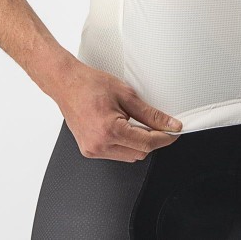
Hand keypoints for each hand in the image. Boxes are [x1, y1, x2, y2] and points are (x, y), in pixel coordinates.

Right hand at [52, 59, 182, 162]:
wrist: (66, 83)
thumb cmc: (91, 84)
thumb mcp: (126, 94)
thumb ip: (151, 114)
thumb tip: (170, 124)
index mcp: (110, 130)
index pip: (147, 143)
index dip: (165, 137)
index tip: (174, 131)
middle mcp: (99, 145)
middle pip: (139, 153)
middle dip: (152, 139)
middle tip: (156, 123)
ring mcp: (92, 150)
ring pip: (128, 156)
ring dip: (138, 143)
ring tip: (132, 121)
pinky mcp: (88, 151)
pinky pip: (115, 154)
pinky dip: (124, 144)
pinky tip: (121, 127)